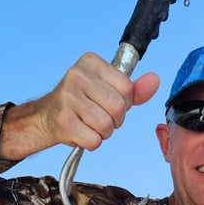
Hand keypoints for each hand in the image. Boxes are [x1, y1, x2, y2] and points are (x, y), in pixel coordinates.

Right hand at [0, 53, 159, 160]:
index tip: (110, 102)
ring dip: (104, 132)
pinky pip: (93, 139)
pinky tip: (83, 132)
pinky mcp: (63, 120)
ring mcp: (68, 97)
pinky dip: (92, 142)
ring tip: (91, 125)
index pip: (126, 87)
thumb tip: (154, 81)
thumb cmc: (84, 102)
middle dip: (115, 120)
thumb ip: (134, 89)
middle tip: (102, 117)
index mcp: (91, 62)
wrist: (49, 116)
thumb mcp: (109, 89)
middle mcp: (77, 75)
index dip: (124, 102)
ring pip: (107, 125)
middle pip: (118, 107)